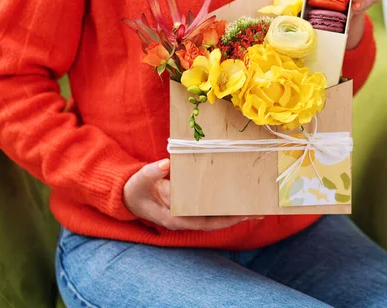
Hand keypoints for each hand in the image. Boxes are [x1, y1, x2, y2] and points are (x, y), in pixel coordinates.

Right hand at [123, 159, 255, 230]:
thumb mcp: (141, 179)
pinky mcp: (188, 207)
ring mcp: (187, 214)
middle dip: (238, 217)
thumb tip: (166, 163)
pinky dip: (223, 204)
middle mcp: (185, 219)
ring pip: (215, 216)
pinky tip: (235, 197)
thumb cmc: (135, 188)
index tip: (245, 214)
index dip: (227, 219)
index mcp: (175, 217)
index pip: (207, 222)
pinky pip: (209, 209)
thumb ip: (152, 172)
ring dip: (234, 211)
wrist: (127, 196)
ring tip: (254, 204)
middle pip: (217, 221)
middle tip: (260, 210)